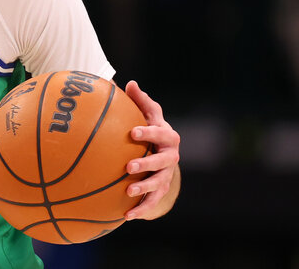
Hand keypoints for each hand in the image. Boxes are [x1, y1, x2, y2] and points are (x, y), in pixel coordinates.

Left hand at [123, 81, 180, 219]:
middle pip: (162, 161)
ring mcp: (167, 174)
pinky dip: (141, 209)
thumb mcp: (148, 113)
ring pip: (159, 184)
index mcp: (168, 136)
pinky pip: (153, 202)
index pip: (160, 133)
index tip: (133, 131)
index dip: (148, 132)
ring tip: (127, 192)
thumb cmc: (150, 128)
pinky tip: (126, 216)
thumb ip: (139, 100)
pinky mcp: (162, 190)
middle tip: (128, 166)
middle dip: (146, 164)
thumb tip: (129, 82)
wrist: (163, 152)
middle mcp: (171, 156)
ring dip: (144, 189)